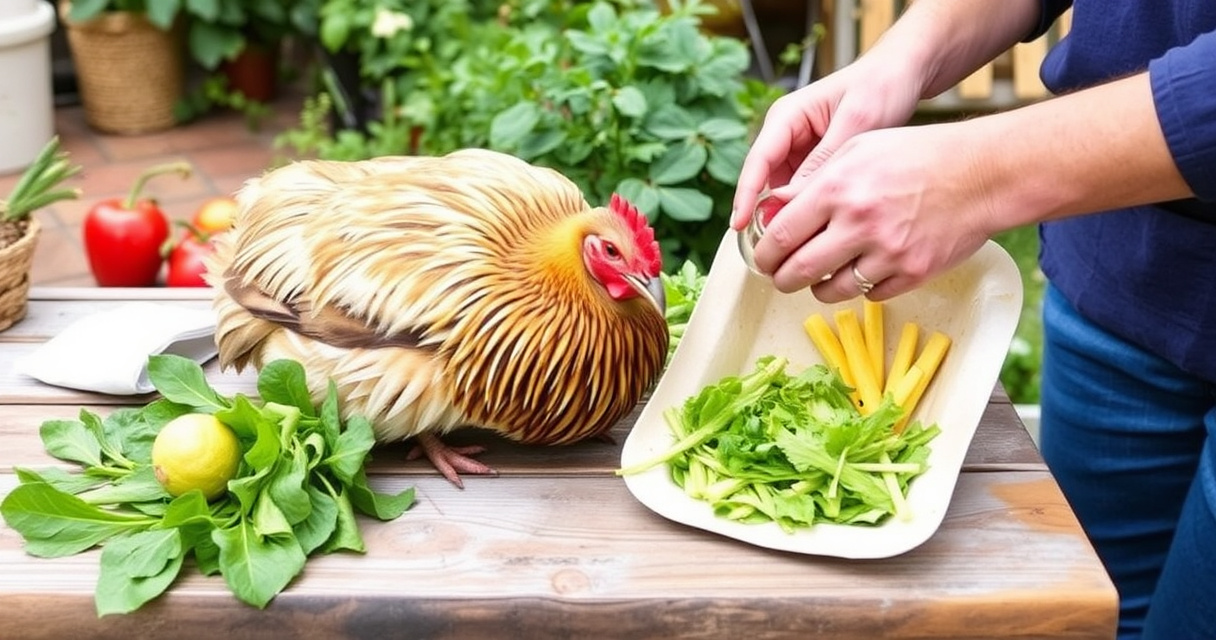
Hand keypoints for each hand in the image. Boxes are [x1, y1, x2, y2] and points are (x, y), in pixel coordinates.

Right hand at [731, 59, 924, 229]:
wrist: (904, 74)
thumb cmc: (880, 87)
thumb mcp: (855, 122)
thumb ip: (823, 161)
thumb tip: (791, 201)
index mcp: (787, 116)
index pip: (757, 160)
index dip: (745, 194)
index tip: (738, 224)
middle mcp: (786, 133)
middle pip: (764, 180)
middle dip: (764, 212)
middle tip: (770, 248)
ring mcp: (799, 149)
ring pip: (782, 189)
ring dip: (787, 213)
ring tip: (793, 244)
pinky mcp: (815, 161)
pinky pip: (803, 190)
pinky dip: (807, 209)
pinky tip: (816, 230)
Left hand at [749, 121, 994, 302]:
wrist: (981, 173)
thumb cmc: (917, 155)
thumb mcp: (857, 149)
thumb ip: (813, 181)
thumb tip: (773, 209)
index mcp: (837, 188)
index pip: (780, 234)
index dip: (763, 253)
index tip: (762, 258)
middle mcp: (859, 223)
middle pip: (798, 270)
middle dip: (782, 278)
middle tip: (781, 277)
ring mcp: (887, 253)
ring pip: (831, 290)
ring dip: (817, 288)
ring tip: (818, 277)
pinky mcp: (913, 273)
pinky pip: (870, 295)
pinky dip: (860, 287)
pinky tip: (862, 271)